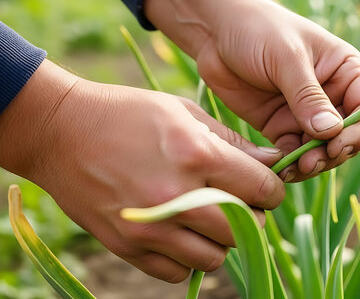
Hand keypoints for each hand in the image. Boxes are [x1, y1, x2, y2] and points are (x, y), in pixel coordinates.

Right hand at [0, 60, 284, 282]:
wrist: (60, 131)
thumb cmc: (128, 113)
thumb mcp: (185, 112)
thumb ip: (233, 142)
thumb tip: (273, 163)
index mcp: (196, 155)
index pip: (262, 189)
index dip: (273, 189)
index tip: (267, 187)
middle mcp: (177, 196)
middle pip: (245, 229)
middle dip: (252, 216)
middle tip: (240, 202)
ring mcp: (150, 228)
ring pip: (215, 257)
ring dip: (221, 241)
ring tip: (209, 218)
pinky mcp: (128, 247)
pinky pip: (178, 272)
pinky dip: (187, 258)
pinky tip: (180, 232)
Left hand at [145, 0, 359, 181]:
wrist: (216, 29)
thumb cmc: (258, 28)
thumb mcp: (286, 57)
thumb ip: (308, 95)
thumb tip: (330, 131)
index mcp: (347, 71)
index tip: (337, 143)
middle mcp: (333, 95)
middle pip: (349, 135)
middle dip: (334, 152)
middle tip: (310, 161)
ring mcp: (307, 114)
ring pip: (323, 150)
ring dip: (313, 163)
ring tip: (294, 168)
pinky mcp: (282, 127)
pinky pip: (294, 153)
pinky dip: (290, 165)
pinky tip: (280, 170)